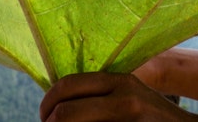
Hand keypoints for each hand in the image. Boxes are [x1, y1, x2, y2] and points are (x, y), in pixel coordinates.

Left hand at [40, 71, 197, 121]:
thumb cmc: (152, 116)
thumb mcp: (129, 94)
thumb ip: (101, 94)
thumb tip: (58, 102)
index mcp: (119, 80)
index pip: (67, 85)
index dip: (47, 103)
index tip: (45, 116)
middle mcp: (122, 98)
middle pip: (64, 112)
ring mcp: (127, 121)